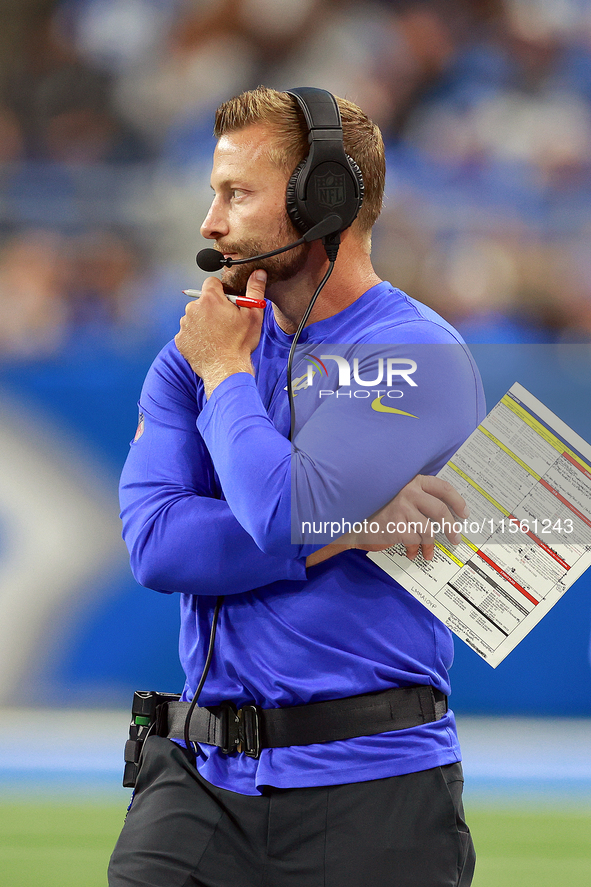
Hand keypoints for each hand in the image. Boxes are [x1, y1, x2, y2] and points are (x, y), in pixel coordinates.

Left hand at [175, 270, 265, 396]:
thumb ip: (254, 290)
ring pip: (195, 317)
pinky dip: (196, 336)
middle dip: (213, 309)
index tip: (228, 303)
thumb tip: (258, 274)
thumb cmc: (240, 344)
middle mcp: (193, 309)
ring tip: (217, 336)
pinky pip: (189, 332)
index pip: (212, 283)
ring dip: (204, 322)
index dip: (222, 291)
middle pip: (203, 301)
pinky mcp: (180, 339)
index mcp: (211, 299)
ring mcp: (185, 324)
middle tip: (225, 323)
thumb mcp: (253, 315)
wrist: (225, 370)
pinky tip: (208, 344)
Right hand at [305, 475, 467, 566]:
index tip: (465, 513)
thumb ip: (418, 498)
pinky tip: (412, 552)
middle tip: (456, 538)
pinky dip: (415, 549)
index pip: (443, 488)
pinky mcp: (396, 526)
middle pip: (440, 511)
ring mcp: (402, 508)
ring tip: (429, 552)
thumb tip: (445, 515)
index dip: (457, 502)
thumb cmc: (379, 508)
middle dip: (452, 528)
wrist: (354, 519)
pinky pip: (415, 540)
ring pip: (428, 530)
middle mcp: (409, 492)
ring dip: (431, 544)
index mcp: (412, 481)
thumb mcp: (399, 496)